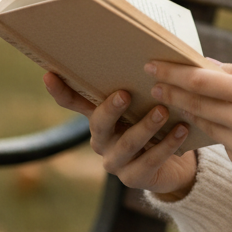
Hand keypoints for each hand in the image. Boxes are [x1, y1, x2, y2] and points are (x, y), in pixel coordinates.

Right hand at [43, 72, 197, 199]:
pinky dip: (167, 144)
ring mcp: (116, 161)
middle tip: (125, 94)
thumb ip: (145, 85)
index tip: (49, 74)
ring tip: (162, 111)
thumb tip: (157, 52)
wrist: (175, 166)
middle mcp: (103, 139)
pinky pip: (149, 161)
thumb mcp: (149, 103)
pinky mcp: (134, 178)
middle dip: (110, 109)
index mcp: (101, 117)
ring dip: (145, 127)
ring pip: (126, 144)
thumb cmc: (160, 124)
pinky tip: (182, 129)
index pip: (75, 103)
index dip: (61, 91)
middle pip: (98, 124)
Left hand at [145, 60, 231, 186]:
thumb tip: (207, 66)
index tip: (154, 66)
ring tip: (174, 100)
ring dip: (189, 112)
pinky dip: (221, 132)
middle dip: (171, 92)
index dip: (174, 74)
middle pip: (195, 104)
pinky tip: (222, 123)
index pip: (201, 82)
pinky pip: (224, 145)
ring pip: (206, 125)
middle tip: (153, 83)